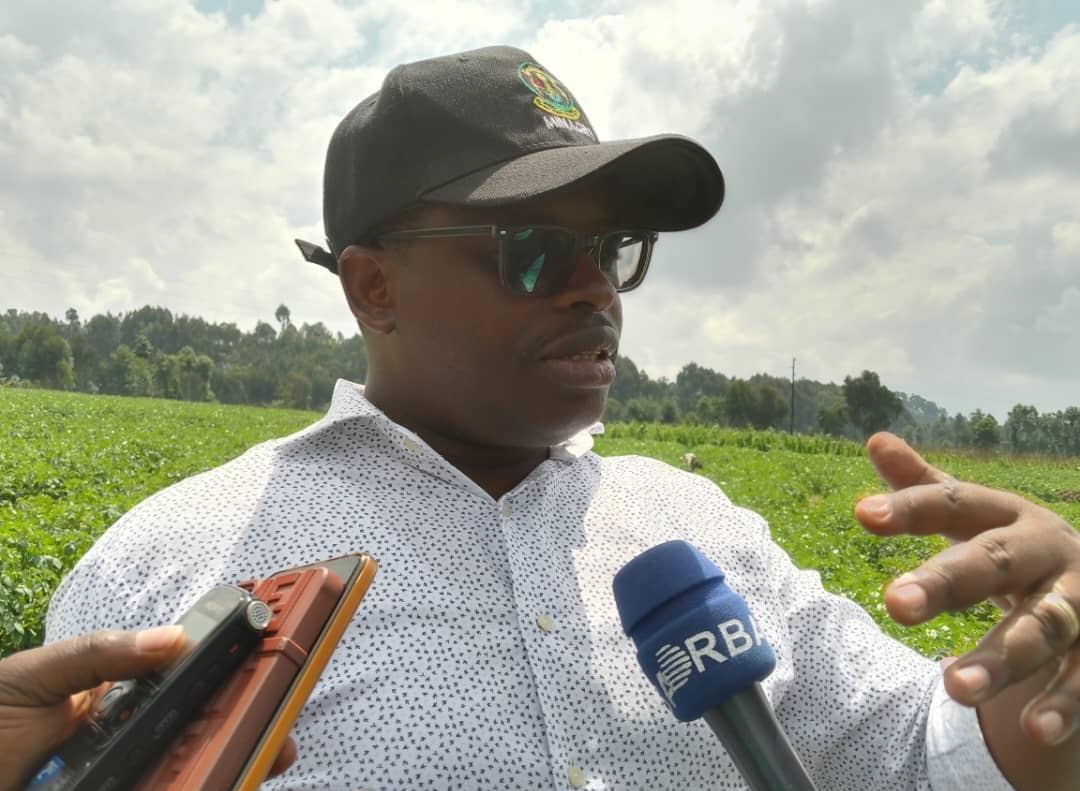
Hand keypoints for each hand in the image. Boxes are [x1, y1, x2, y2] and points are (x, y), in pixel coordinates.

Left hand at [0, 627, 296, 789]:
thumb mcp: (35, 677)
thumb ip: (101, 655)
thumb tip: (176, 638)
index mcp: (119, 703)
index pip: (191, 689)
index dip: (235, 680)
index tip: (273, 668)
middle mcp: (130, 747)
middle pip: (202, 742)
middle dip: (248, 734)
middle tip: (279, 737)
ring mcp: (126, 780)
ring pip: (187, 778)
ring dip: (223, 768)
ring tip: (254, 761)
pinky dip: (191, 785)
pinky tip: (212, 780)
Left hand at [854, 433, 1079, 749]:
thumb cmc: (1014, 547)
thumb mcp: (976, 517)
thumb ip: (925, 488)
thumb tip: (876, 438)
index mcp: (1009, 514)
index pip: (953, 503)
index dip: (910, 506)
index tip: (861, 514)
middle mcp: (1048, 551)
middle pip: (994, 562)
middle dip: (946, 582)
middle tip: (893, 604)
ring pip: (1044, 627)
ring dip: (1002, 658)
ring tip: (952, 688)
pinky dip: (1062, 704)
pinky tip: (1034, 731)